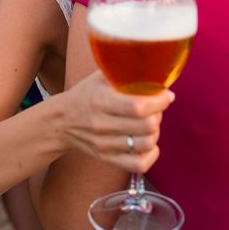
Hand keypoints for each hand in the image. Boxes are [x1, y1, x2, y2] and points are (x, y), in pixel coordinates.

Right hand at [60, 71, 174, 173]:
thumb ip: (123, 69)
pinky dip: (151, 154)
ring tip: (150, 123)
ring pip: (146, 144)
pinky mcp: (107, 159)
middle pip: (146, 126)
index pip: (138, 106)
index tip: (166, 95)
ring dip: (155, 132)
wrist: (62, 121)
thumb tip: (154, 64)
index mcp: (100, 101)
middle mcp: (102, 125)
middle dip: (158, 114)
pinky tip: (149, 143)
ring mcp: (105, 145)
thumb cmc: (86, 95)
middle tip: (156, 108)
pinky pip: (139, 165)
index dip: (159, 101)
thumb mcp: (100, 76)